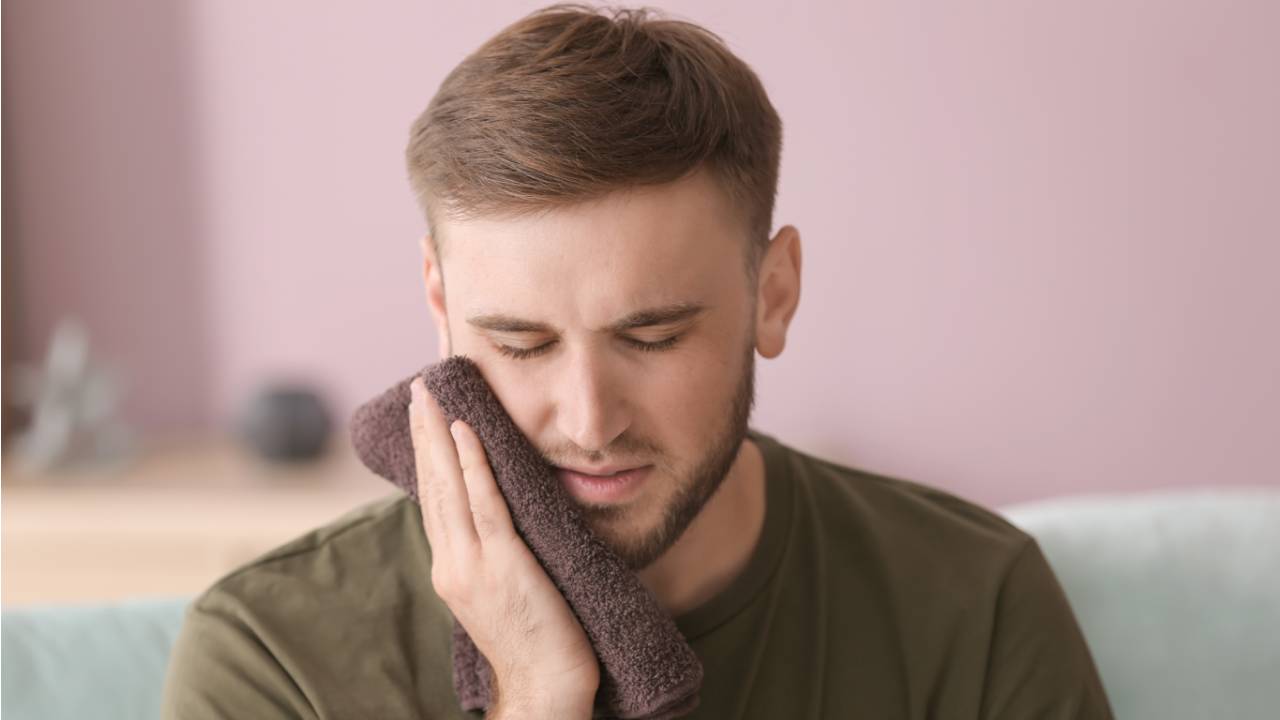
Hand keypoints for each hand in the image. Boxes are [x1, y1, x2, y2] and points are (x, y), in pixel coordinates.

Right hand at [408, 377, 599, 716]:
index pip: (434, 501)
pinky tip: (466, 432)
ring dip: (440, 436)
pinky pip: (484, 503)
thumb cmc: (536, 642)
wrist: (545, 688)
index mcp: (451, 569)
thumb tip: (499, 517)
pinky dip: (473, 464)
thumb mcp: (502, 592)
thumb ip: (492, 555)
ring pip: (449, 487)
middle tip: (418, 390)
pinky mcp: (503, 563)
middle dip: (424, 434)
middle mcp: (452, 564)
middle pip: (432, 486)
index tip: (424, 419)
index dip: (428, 457)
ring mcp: (473, 564)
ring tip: (431, 397)